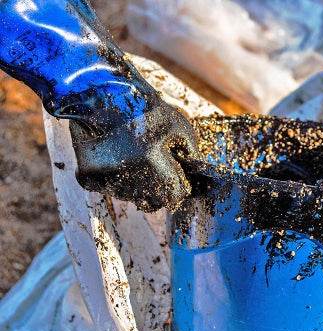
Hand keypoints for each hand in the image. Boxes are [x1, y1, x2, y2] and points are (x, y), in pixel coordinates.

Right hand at [69, 99, 197, 211]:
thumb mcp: (179, 126)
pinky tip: (118, 159)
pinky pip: (110, 190)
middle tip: (157, 170)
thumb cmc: (145, 110)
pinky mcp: (88, 177)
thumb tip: (192, 178)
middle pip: (154, 202)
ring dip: (138, 185)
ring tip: (135, 158)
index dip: (180, 187)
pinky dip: (117, 180)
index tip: (178, 179)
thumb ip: (190, 155)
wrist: (102, 94)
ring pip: (132, 197)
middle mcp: (125, 171)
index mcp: (150, 158)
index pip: (175, 195)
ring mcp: (104, 176)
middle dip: (160, 189)